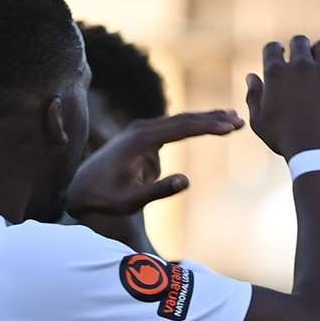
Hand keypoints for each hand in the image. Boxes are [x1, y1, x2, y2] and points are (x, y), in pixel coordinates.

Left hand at [66, 110, 243, 216]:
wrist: (79, 190)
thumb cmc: (104, 199)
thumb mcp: (130, 201)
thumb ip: (157, 191)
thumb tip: (187, 180)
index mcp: (139, 140)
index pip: (181, 128)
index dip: (207, 127)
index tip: (231, 126)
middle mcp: (141, 129)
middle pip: (183, 119)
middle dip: (213, 119)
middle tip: (240, 120)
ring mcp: (141, 131)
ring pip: (179, 121)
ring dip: (206, 119)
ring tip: (232, 118)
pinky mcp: (143, 137)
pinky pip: (173, 128)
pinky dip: (193, 126)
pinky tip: (210, 125)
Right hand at [244, 37, 319, 157]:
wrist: (313, 149)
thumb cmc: (283, 138)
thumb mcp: (259, 121)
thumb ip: (253, 96)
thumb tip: (251, 76)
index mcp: (275, 73)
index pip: (272, 47)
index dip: (276, 50)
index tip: (281, 54)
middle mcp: (299, 66)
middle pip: (299, 41)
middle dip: (298, 47)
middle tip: (302, 56)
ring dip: (319, 49)